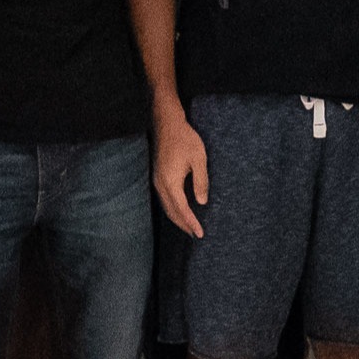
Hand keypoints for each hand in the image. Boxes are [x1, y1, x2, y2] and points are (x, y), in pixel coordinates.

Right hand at [153, 105, 209, 236]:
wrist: (166, 124)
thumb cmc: (184, 139)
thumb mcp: (198, 159)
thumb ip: (201, 181)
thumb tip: (202, 202)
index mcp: (171, 182)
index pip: (182, 209)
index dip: (191, 222)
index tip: (200, 233)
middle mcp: (160, 184)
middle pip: (171, 212)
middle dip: (184, 225)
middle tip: (196, 235)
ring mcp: (157, 181)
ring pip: (166, 207)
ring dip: (177, 219)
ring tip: (189, 227)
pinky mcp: (157, 177)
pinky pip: (164, 199)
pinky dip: (172, 209)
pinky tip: (180, 210)